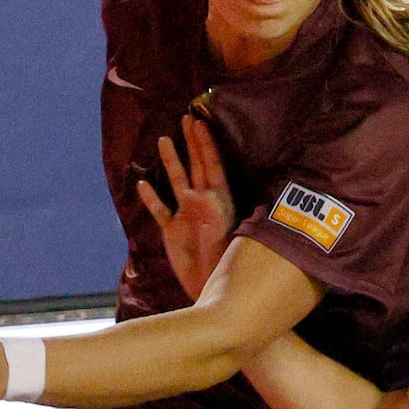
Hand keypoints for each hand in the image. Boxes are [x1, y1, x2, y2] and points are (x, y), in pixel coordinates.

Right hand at [137, 115, 235, 299]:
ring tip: (163, 139)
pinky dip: (151, 199)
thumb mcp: (238, 235)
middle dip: (192, 142)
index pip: (212, 165)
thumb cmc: (230, 265)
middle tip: (187, 117)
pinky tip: (143, 185)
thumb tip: (265, 198)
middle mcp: (202, 204)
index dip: (206, 144)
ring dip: (171, 162)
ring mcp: (186, 216)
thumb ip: (238, 216)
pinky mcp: (171, 232)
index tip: (201, 120)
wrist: (215, 291)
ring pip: (176, 182)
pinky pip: (159, 211)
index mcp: (219, 202)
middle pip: (195, 166)